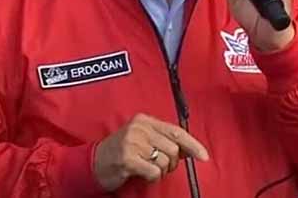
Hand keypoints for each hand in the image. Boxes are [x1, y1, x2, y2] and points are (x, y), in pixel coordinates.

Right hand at [93, 113, 208, 191]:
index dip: (193, 145)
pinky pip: (154, 172)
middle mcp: (139, 128)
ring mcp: (132, 142)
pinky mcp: (127, 158)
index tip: (204, 156)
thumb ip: (163, 140)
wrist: (93, 162)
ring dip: (161, 171)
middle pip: (173, 149)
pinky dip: (152, 177)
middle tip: (161, 167)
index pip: (176, 131)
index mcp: (145, 120)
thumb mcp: (142, 139)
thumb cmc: (121, 152)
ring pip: (165, 161)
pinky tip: (142, 174)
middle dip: (171, 163)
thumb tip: (189, 149)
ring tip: (148, 169)